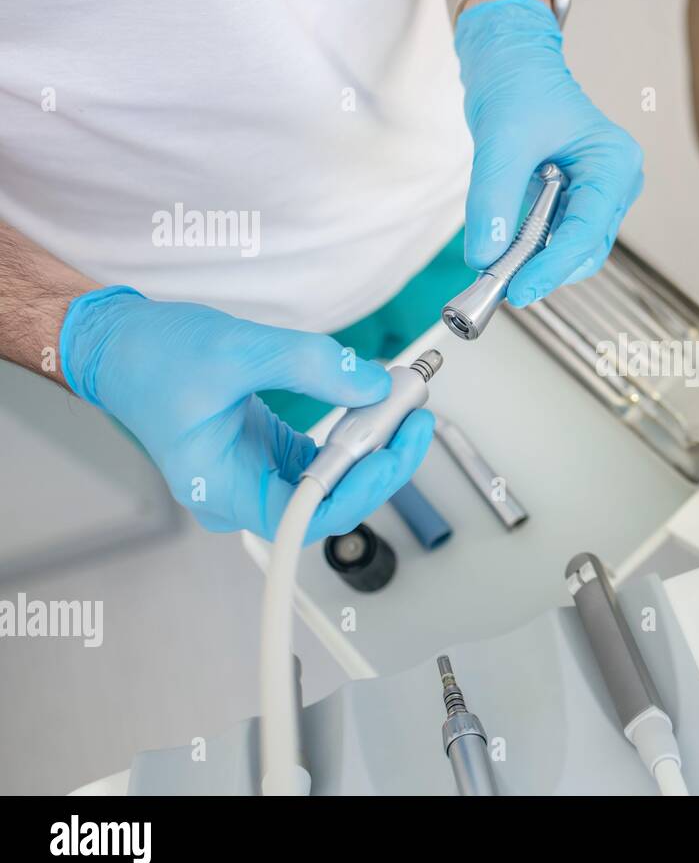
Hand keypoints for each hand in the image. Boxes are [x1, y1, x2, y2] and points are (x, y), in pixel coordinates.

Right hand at [60, 287, 432, 542]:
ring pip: (334, 482)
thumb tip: (374, 387)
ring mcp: (259, 476)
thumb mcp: (238, 349)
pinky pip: (326, 459)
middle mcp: (242, 493)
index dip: (359, 491)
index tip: (392, 452)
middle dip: (381, 463)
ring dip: (374, 449)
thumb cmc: (154, 357)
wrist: (120, 345)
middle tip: (414, 417)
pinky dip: (354, 436)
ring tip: (405, 409)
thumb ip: (311, 366)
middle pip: (330, 502)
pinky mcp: (271, 455)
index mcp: (222, 487)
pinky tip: (376, 409)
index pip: (307, 517)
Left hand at [455, 0, 643, 304]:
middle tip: (503, 288)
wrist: (510, 59)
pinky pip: (558, 238)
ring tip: (499, 272)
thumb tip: (485, 255)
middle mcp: (615, 182)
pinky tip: (506, 254)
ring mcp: (599, 194)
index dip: (553, 265)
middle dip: (546, 270)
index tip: (518, 289)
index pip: (588, 230)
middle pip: (586, 248)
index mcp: (613, 162)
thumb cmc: (518, 82)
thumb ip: (493, 200)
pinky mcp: (576, 200)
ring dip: (538, 265)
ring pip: (574, 249)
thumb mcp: (500, 141)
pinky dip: (533, 252)